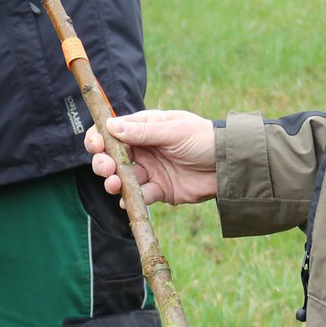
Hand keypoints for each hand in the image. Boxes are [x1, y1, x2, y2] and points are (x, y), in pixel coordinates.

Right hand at [83, 109, 216, 206]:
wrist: (229, 166)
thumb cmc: (204, 139)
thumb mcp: (174, 131)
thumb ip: (143, 131)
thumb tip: (111, 125)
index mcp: (145, 128)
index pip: (113, 131)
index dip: (99, 138)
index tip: (96, 146)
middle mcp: (144, 149)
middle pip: (112, 157)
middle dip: (103, 163)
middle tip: (107, 169)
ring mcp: (151, 170)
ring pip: (123, 178)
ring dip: (115, 182)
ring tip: (115, 185)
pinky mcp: (160, 190)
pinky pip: (140, 196)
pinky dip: (132, 199)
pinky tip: (129, 201)